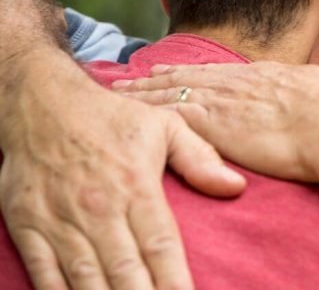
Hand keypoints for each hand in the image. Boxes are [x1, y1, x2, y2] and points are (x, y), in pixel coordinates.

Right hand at [0, 49, 246, 289]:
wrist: (41, 101)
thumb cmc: (110, 116)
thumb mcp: (164, 125)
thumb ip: (201, 158)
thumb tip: (236, 186)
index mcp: (136, 186)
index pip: (161, 246)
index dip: (175, 280)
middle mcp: (99, 208)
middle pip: (126, 270)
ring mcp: (60, 219)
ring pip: (86, 277)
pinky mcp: (27, 225)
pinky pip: (44, 272)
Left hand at [114, 62, 318, 182]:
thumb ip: (311, 94)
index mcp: (266, 76)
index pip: (221, 71)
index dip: (197, 70)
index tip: (178, 68)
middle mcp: (239, 82)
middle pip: (189, 75)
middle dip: (160, 74)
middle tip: (135, 74)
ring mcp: (223, 100)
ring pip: (171, 90)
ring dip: (144, 90)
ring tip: (122, 90)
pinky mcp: (212, 122)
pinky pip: (168, 113)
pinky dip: (146, 110)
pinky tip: (129, 112)